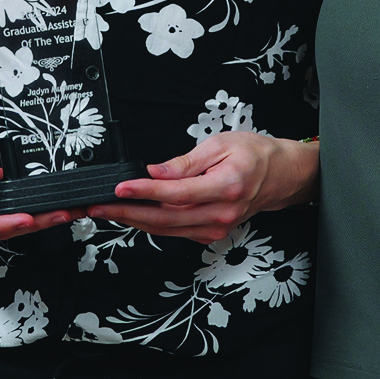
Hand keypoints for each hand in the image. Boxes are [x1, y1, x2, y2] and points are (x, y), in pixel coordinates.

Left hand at [86, 133, 318, 244]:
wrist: (281, 176)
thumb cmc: (255, 155)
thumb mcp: (220, 144)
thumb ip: (185, 162)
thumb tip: (155, 172)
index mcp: (225, 187)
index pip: (176, 193)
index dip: (145, 191)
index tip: (120, 187)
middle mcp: (221, 214)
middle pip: (166, 218)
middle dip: (128, 213)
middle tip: (98, 206)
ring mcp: (217, 228)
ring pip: (167, 229)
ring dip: (134, 221)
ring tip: (106, 211)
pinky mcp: (211, 234)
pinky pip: (176, 231)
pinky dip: (152, 225)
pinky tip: (132, 215)